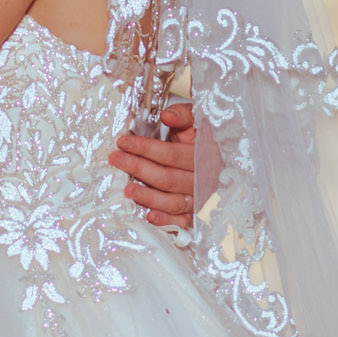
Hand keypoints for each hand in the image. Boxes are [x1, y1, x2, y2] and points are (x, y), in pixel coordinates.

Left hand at [111, 102, 197, 228]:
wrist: (222, 156)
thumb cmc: (202, 136)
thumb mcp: (196, 120)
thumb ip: (184, 115)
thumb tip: (166, 115)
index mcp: (204, 154)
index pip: (171, 154)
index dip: (145, 148)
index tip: (123, 142)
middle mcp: (204, 179)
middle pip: (167, 178)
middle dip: (138, 168)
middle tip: (115, 159)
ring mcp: (200, 197)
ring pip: (173, 201)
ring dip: (149, 197)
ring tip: (127, 190)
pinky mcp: (197, 212)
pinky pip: (183, 221)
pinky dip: (167, 221)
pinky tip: (150, 216)